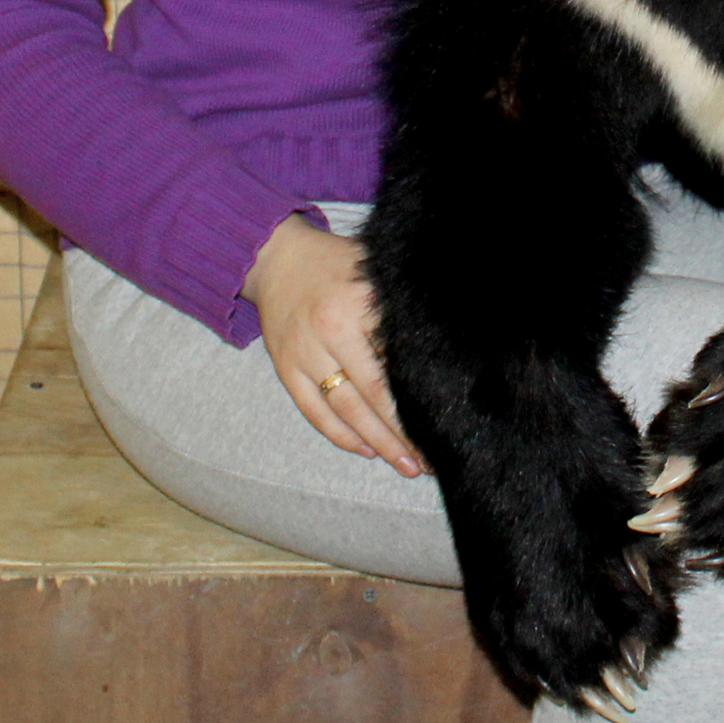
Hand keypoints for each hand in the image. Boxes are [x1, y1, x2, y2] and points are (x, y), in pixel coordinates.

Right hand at [241, 214, 425, 477]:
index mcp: (360, 302)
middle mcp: (332, 330)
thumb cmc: (338, 262)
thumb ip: (402, 302)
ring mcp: (305, 353)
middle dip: (404, 432)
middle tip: (432, 460)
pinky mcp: (286, 368)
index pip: (397, 360)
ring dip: (379, 442)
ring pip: (347, 409)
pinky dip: (341, 434)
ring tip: (407, 465)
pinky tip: (366, 449)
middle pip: (375, 393)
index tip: (448, 419)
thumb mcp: (374, 269)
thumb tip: (446, 333)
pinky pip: (315, 411)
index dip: (423, 394)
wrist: (275, 256)